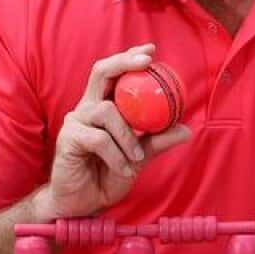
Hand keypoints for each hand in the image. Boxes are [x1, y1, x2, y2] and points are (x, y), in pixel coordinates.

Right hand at [41, 44, 190, 220]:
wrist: (83, 204)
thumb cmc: (106, 175)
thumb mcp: (139, 157)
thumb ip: (157, 141)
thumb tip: (186, 129)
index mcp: (103, 106)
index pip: (114, 73)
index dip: (129, 57)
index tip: (151, 50)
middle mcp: (87, 108)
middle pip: (101, 72)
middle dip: (124, 63)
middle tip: (147, 63)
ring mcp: (76, 122)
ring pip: (106, 111)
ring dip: (127, 136)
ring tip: (135, 158)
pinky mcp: (68, 139)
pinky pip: (98, 139)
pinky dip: (116, 155)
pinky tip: (123, 169)